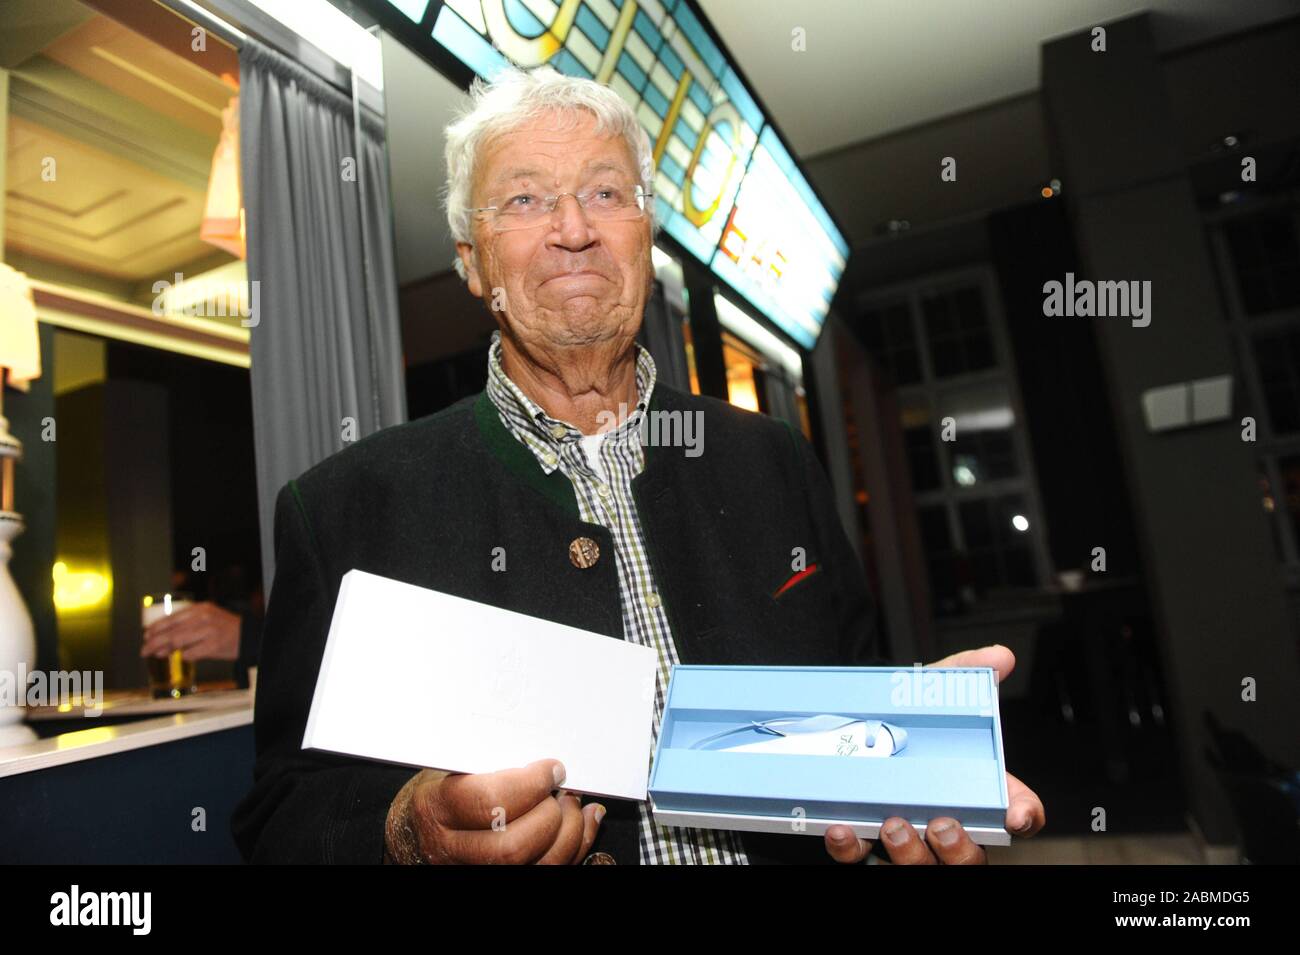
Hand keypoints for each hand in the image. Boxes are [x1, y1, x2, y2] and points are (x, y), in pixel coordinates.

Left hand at [141, 602, 241, 660]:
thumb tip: (163, 640)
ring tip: (157, 654)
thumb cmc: (224, 628)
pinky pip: (191, 653)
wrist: (248, 635)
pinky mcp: (214, 646)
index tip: (146, 636)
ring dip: (165, 650)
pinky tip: (181, 657)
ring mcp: (209, 631)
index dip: (156, 628)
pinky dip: (184, 656)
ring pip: (178, 641)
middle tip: (144, 650)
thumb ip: (187, 624)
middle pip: (172, 631)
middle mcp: (203, 618)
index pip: (172, 618)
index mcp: (200, 608)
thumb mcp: (207, 618)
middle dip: (154, 642)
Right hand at [384, 759, 604, 863]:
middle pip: (513, 845)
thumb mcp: (449, 766)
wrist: (418, 830)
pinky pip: (548, 870)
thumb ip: (486, 759)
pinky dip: (576, 846)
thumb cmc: (440, 790)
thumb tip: (539, 749)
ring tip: (572, 804)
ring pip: (536, 865)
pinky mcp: (501, 877)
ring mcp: (476, 869)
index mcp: (436, 809)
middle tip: (561, 790)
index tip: (552, 769)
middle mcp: (452, 848)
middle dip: (550, 815)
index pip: (489, 801)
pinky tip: (582, 822)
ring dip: (569, 833)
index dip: (530, 784)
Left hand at [824, 644, 1045, 863]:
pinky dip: (851, 847)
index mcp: (972, 791)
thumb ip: (965, 672)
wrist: (845, 720)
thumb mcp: (932, 690)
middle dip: (960, 849)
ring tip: (893, 823)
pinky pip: (860, 858)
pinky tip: (842, 828)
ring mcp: (904, 840)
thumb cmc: (903, 717)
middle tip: (942, 823)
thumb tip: (999, 656)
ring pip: (920, 867)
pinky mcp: (862, 843)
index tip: (1016, 814)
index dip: (1022, 816)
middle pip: (969, 858)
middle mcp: (943, 824)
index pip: (1015, 813)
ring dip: (910, 854)